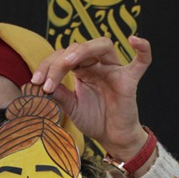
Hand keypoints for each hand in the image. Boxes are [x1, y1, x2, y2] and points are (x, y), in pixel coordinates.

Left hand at [31, 35, 152, 162]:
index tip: (35, 82)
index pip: (63, 56)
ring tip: (68, 63)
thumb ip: (59, 94)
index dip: (47, 66)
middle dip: (59, 62)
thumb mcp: (71, 107)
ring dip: (83, 50)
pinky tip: (134, 39)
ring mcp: (114, 70)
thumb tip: (40, 83)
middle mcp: (97, 64)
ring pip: (102, 45)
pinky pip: (142, 61)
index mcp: (82, 68)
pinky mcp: (129, 80)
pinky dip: (142, 48)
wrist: (112, 138)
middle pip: (78, 48)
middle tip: (46, 81)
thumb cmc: (94, 119)